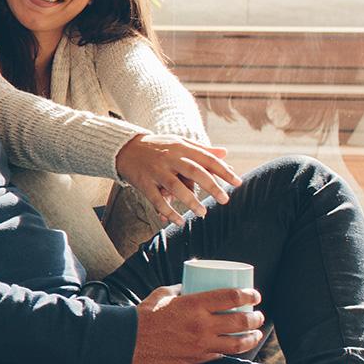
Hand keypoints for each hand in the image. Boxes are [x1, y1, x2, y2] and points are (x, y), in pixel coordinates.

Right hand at [115, 134, 238, 226]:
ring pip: (175, 187)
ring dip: (190, 201)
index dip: (223, 170)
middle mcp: (170, 158)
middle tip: (225, 199)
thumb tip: (225, 153)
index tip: (237, 182)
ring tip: (203, 212)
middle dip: (211, 186)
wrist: (126, 148)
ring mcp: (156, 170)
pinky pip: (156, 199)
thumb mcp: (180, 143)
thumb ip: (202, 149)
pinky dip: (168, 211)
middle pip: (194, 171)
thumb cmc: (158, 146)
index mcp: (182, 147)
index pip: (206, 159)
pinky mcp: (144, 182)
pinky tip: (178, 220)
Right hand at [128, 286, 266, 363]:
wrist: (129, 341)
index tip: (255, 295)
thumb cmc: (145, 314)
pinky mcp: (196, 358)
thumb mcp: (164, 293)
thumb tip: (192, 284)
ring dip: (252, 337)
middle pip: (240, 321)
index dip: (249, 295)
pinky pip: (221, 355)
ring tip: (256, 333)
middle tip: (259, 315)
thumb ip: (182, 289)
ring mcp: (200, 344)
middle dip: (256, 317)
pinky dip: (232, 350)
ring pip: (237, 343)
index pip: (232, 297)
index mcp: (195, 304)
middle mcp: (201, 325)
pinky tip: (237, 346)